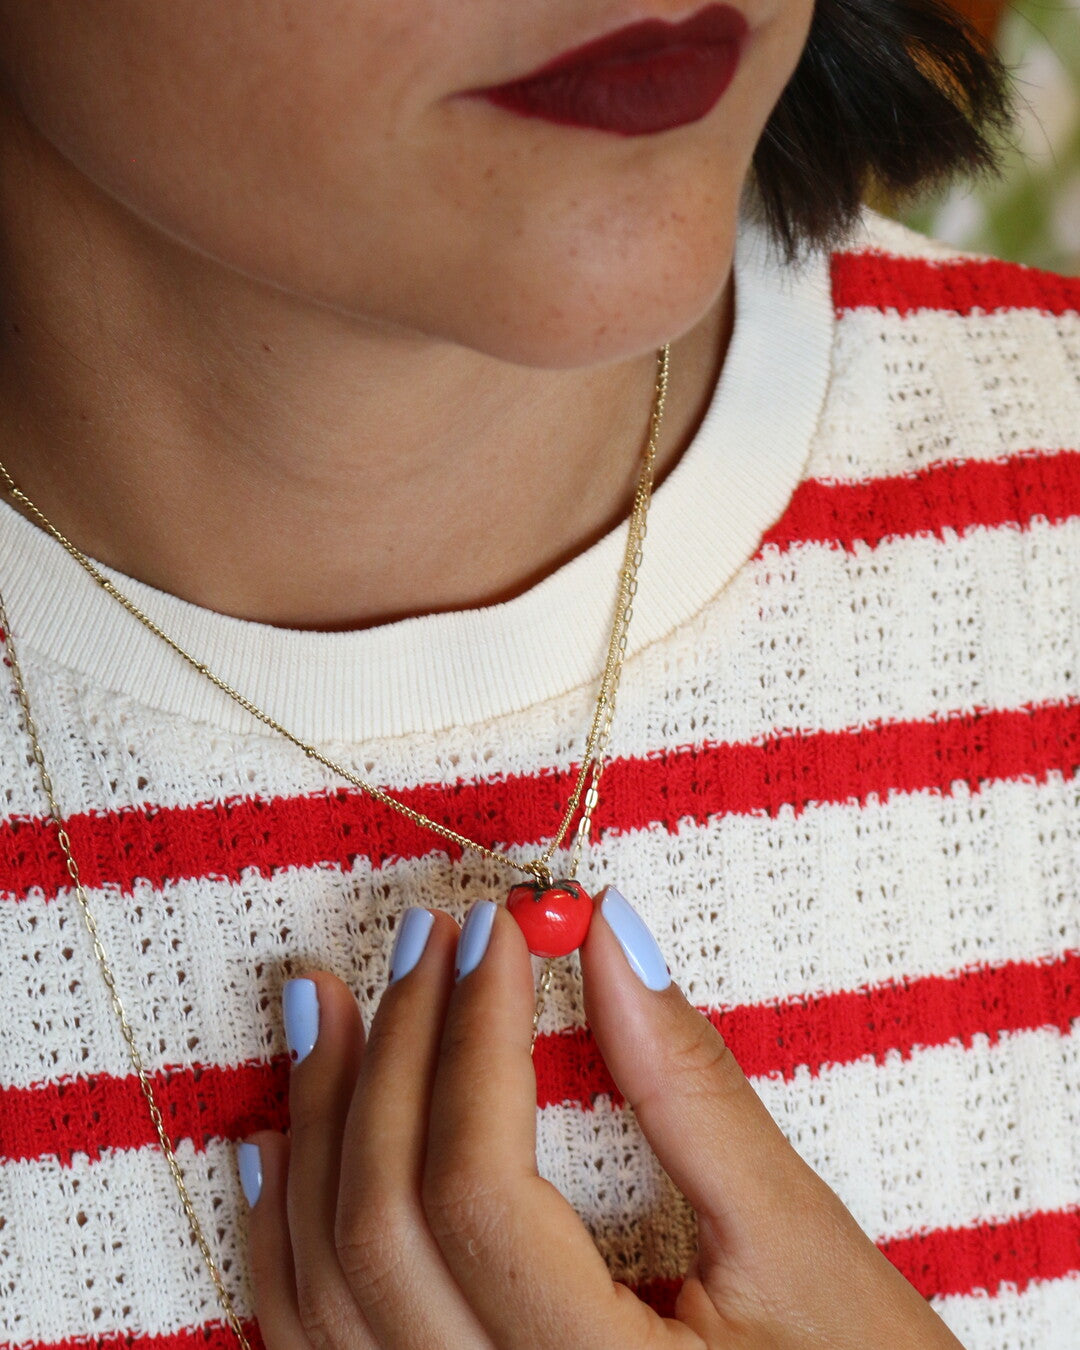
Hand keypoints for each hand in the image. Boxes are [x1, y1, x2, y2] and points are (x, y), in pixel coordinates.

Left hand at [240, 888, 964, 1347]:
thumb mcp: (801, 1245)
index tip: (497, 933)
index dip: (474, 1038)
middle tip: (426, 940)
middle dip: (395, 1057)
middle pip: (382, 1227)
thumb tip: (611, 934)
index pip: (479, 1190)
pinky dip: (287, 1238)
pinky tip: (280, 1144)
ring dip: (319, 1129)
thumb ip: (690, 1088)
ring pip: (323, 1292)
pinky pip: (320, 1346)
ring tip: (328, 1007)